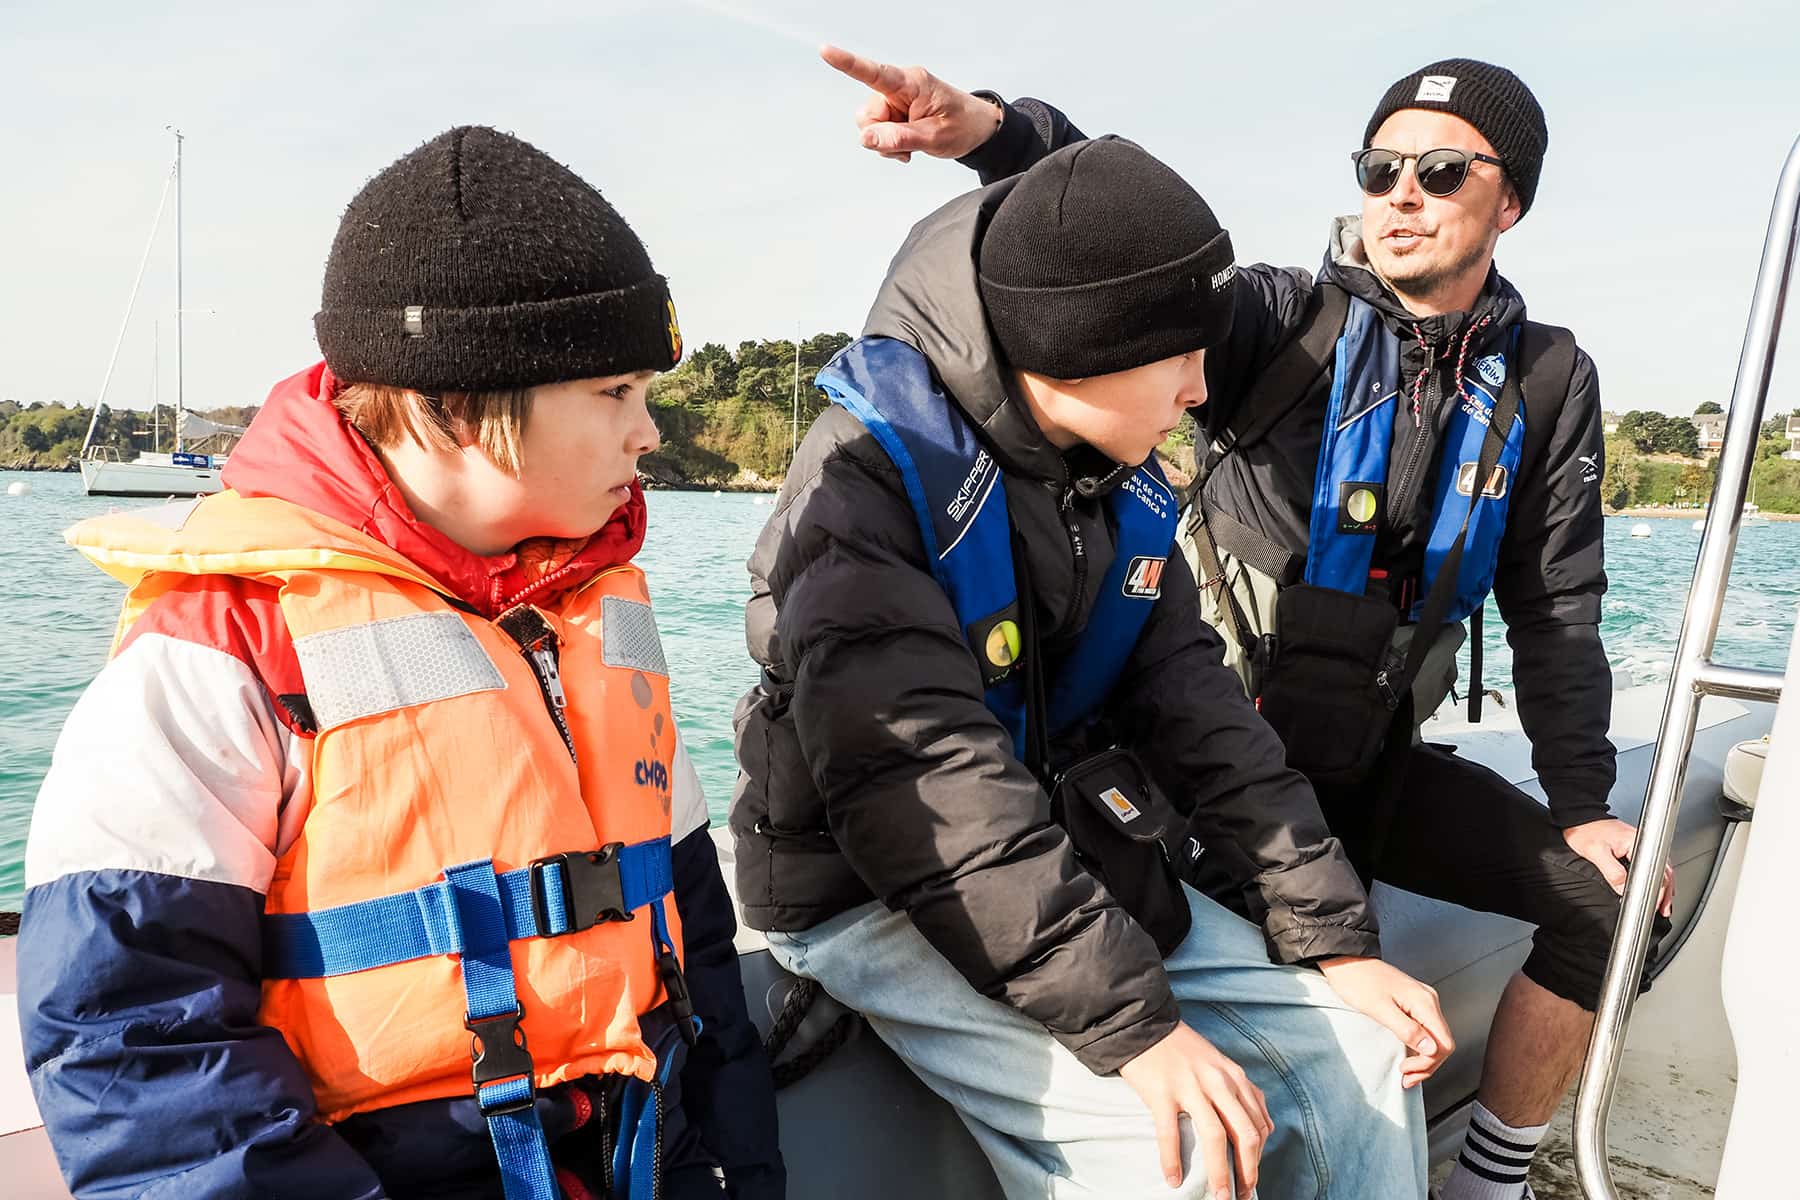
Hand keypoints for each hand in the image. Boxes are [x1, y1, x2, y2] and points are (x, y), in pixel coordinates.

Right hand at [819, 43, 1003, 162]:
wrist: (978, 130)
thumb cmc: (963, 126)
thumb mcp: (933, 137)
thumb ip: (898, 137)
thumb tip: (866, 139)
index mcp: (913, 83)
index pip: (875, 72)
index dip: (848, 63)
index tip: (826, 51)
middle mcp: (900, 88)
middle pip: (867, 113)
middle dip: (880, 135)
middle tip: (906, 146)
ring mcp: (896, 101)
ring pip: (871, 126)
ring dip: (886, 143)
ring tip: (911, 146)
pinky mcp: (896, 113)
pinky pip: (878, 133)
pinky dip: (890, 144)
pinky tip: (908, 146)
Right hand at [1117, 1022, 1272, 1197]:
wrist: (1143, 1024)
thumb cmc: (1182, 1049)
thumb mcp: (1220, 1065)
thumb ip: (1241, 1092)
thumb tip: (1262, 1130)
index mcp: (1234, 1077)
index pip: (1258, 1125)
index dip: (1259, 1158)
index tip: (1250, 1179)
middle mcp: (1218, 1082)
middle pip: (1244, 1134)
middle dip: (1247, 1172)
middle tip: (1241, 1195)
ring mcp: (1190, 1086)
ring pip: (1215, 1137)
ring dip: (1220, 1173)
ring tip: (1219, 1196)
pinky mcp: (1162, 1092)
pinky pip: (1170, 1133)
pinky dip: (1172, 1160)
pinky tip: (1173, 1179)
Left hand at [1317, 956, 1452, 1089]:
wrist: (1344, 960)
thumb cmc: (1357, 981)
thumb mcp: (1380, 1010)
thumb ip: (1407, 1030)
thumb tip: (1431, 1049)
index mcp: (1424, 1002)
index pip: (1444, 1043)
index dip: (1429, 1062)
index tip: (1406, 1070)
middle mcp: (1428, 1000)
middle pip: (1442, 1043)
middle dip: (1426, 1065)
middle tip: (1406, 1078)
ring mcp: (1421, 1001)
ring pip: (1433, 1038)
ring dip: (1422, 1058)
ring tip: (1406, 1072)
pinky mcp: (1412, 1003)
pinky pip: (1423, 1030)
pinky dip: (1417, 1047)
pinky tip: (1406, 1056)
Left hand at [1564, 818, 1674, 916]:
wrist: (1577, 815)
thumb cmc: (1584, 829)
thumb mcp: (1595, 852)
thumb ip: (1612, 872)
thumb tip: (1624, 890)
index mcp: (1636, 842)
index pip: (1654, 871)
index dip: (1655, 890)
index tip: (1653, 904)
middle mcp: (1642, 842)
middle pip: (1662, 870)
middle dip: (1664, 892)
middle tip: (1662, 909)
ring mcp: (1639, 844)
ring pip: (1659, 868)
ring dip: (1663, 886)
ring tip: (1663, 903)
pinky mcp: (1634, 846)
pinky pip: (1650, 864)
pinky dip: (1654, 878)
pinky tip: (1653, 886)